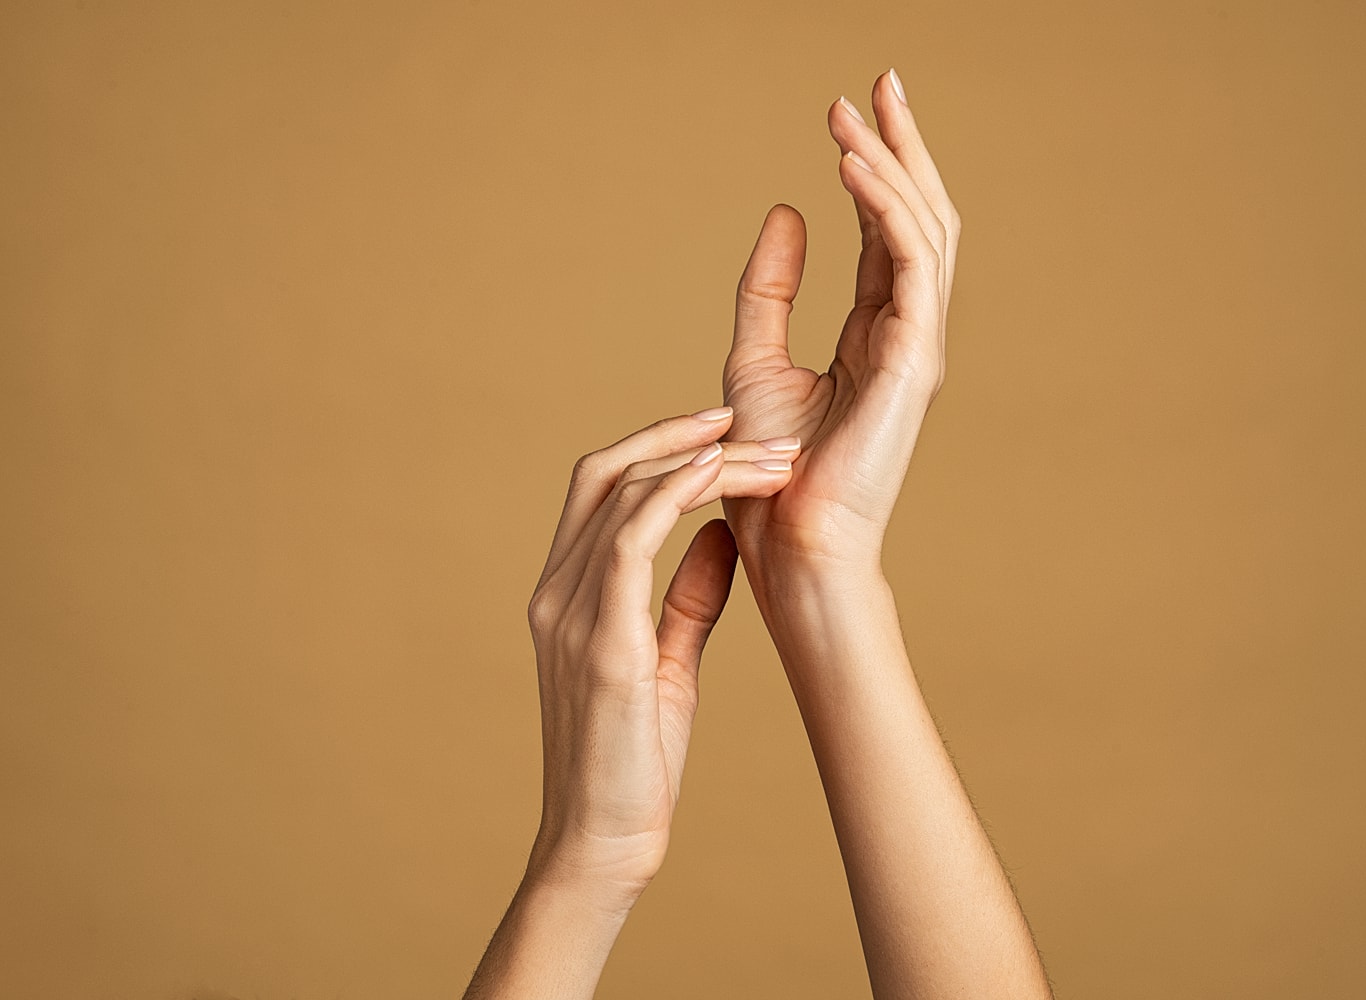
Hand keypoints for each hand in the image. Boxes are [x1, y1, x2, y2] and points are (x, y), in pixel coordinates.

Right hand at [522, 408, 799, 904]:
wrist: (603, 844)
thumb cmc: (634, 761)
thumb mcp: (667, 661)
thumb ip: (687, 596)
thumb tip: (723, 535)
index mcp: (566, 594)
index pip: (598, 488)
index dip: (654, 446)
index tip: (719, 432)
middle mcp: (557, 592)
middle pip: (602, 471)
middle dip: (673, 433)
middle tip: (741, 419)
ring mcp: (570, 614)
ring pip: (623, 495)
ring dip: (699, 462)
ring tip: (767, 455)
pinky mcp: (601, 644)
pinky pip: (631, 542)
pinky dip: (675, 498)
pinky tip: (723, 483)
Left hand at [721, 69, 959, 574]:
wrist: (789, 546)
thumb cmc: (769, 473)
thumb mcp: (755, 358)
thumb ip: (770, 289)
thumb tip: (784, 212)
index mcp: (875, 333)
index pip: (886, 232)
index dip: (872, 167)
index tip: (845, 109)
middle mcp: (906, 333)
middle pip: (920, 219)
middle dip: (903, 147)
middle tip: (878, 82)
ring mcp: (918, 346)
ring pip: (926, 232)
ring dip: (894, 164)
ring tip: (855, 110)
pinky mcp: (915, 360)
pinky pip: (910, 264)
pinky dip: (887, 208)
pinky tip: (852, 164)